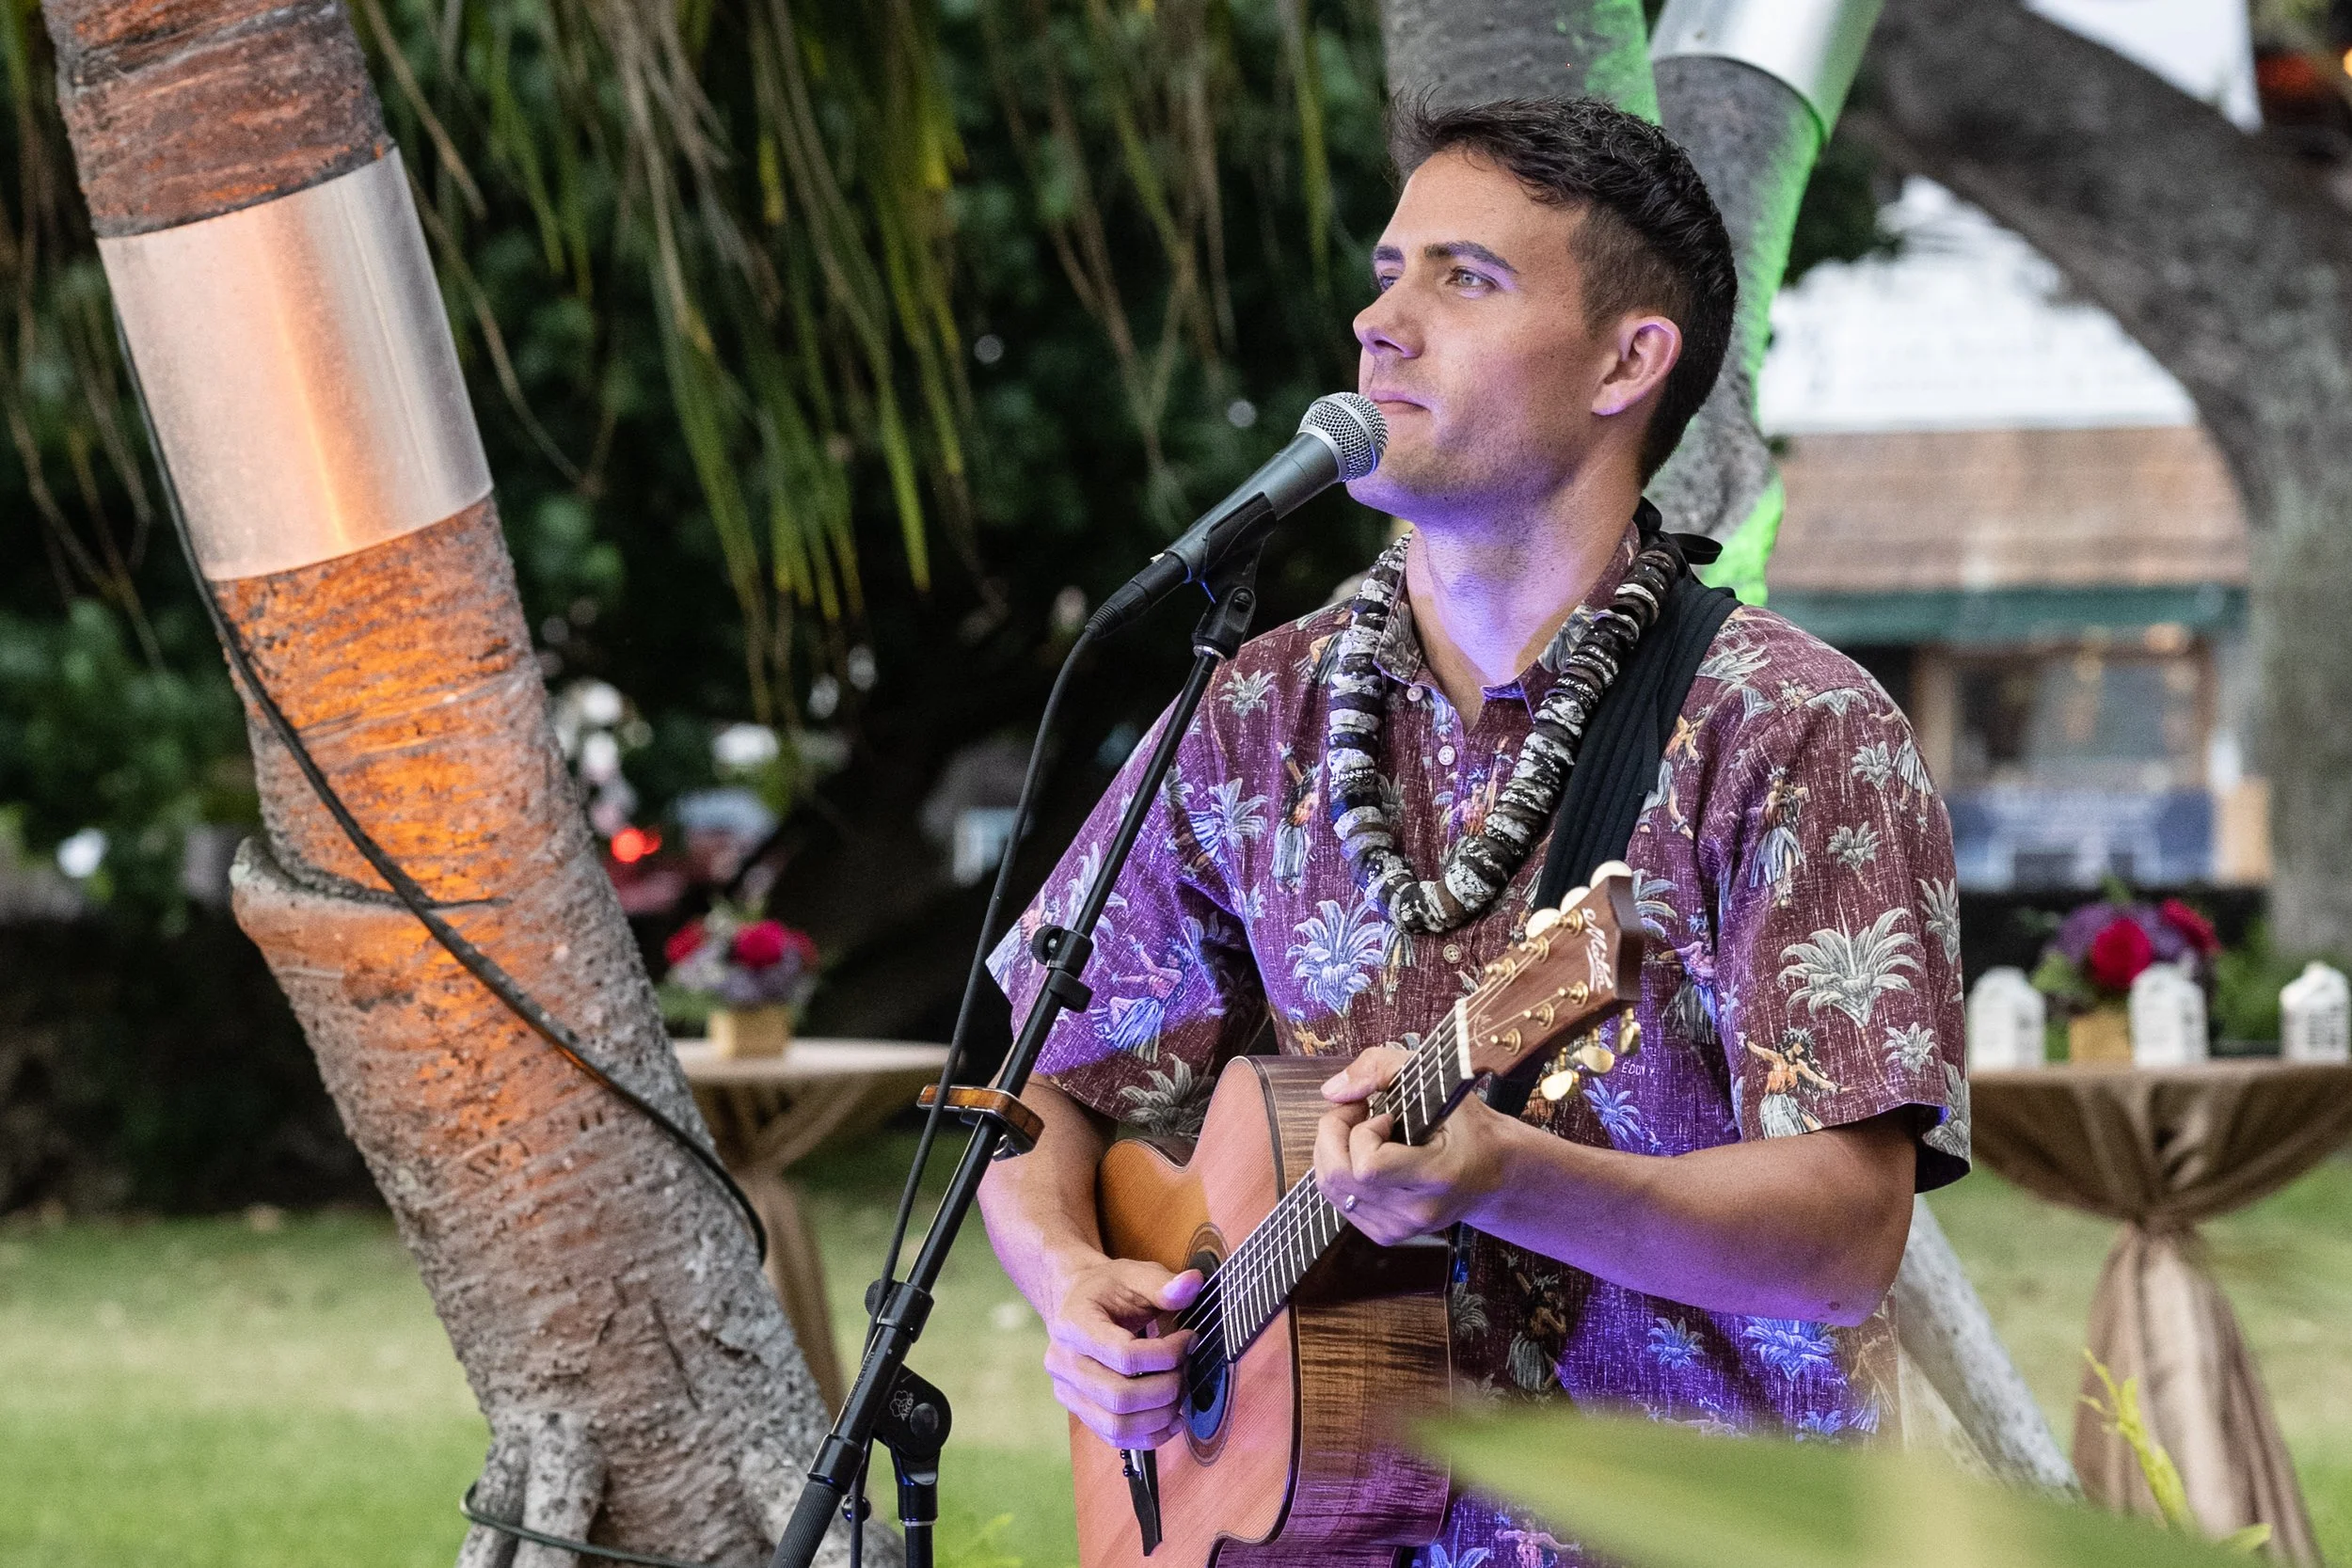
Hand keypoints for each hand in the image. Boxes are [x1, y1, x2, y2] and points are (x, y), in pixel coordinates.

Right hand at [1041, 1257, 1203, 1448]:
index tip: (1189, 1340)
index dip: (1167, 1355)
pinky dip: (1148, 1435)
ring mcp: (1067, 1391)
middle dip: (1167, 1389)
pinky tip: (1171, 1418)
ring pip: (1117, 1425)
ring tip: (1180, 1393)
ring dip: (1160, 1416)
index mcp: (1073, 1324)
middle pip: (1120, 1397)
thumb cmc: (1107, 1288)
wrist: (1075, 1300)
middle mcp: (1063, 1362)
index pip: (1124, 1356)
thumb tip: (1192, 1284)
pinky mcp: (1078, 1410)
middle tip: (1187, 1370)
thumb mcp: (1133, 1274)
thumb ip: (1163, 1283)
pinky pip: (1114, 1437)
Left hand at [1313, 1045, 1514, 1244]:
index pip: (1368, 1165)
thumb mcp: (1440, 1082)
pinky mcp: (1387, 1234)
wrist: (1495, 1175)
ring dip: (1332, 1149)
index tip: (1384, 1114)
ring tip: (1361, 1130)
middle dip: (1332, 1132)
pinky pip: (1338, 1199)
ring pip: (1330, 1188)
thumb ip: (1384, 1067)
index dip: (1363, 1132)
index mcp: (1437, 1177)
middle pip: (1338, 1176)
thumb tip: (1332, 1090)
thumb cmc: (1470, 1127)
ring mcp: (1400, 1228)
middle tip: (1355, 1111)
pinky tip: (1365, 1155)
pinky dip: (1340, 1170)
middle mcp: (1417, 1211)